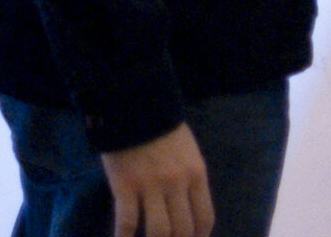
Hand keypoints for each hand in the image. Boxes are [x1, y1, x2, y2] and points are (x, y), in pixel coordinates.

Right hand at [100, 122, 213, 236]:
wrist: (137, 106)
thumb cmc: (163, 129)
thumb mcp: (188, 152)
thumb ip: (190, 180)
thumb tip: (189, 211)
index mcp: (196, 174)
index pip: (204, 218)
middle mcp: (177, 183)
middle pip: (182, 231)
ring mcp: (151, 186)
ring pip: (158, 232)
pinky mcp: (126, 187)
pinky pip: (126, 224)